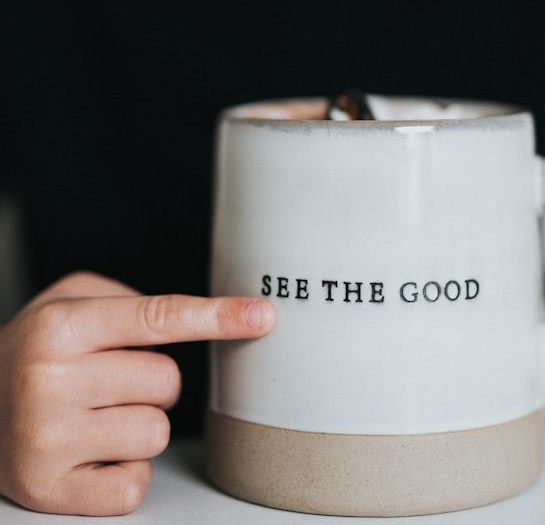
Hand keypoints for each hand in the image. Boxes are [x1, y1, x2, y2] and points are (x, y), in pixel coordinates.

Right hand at [0, 271, 274, 514]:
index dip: (218, 316)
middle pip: (167, 381)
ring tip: (94, 417)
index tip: (263, 316)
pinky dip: (126, 472)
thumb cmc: (36, 352)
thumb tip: (212, 318)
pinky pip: (135, 484)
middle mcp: (49, 379)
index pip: (159, 317)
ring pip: (157, 432)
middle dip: (152, 382)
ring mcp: (46, 439)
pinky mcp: (48, 489)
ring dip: (139, 426)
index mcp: (62, 325)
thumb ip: (134, 301)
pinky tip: (90, 454)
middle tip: (109, 382)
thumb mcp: (68, 302)